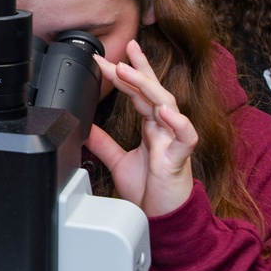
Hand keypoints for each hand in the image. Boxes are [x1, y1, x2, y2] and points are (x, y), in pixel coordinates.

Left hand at [86, 40, 197, 217]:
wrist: (161, 219)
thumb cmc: (148, 190)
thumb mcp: (117, 161)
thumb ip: (103, 142)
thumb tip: (85, 126)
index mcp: (151, 127)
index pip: (139, 93)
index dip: (125, 75)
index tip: (106, 59)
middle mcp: (164, 129)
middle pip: (152, 91)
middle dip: (137, 69)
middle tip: (121, 51)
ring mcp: (173, 141)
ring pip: (166, 105)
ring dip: (147, 86)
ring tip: (128, 71)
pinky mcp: (180, 158)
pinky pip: (185, 136)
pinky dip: (178, 123)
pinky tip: (165, 112)